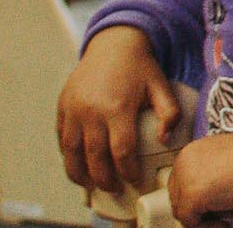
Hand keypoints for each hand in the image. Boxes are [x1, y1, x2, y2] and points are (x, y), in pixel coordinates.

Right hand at [57, 26, 178, 192]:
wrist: (113, 43)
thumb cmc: (141, 67)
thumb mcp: (162, 86)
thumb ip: (170, 113)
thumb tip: (164, 140)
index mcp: (117, 107)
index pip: (121, 150)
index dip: (128, 170)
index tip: (134, 180)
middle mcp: (90, 111)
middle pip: (94, 156)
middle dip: (104, 178)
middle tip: (115, 189)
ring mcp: (73, 109)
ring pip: (72, 151)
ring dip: (80, 172)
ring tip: (92, 184)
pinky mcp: (63, 106)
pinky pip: (62, 137)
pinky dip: (68, 154)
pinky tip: (78, 164)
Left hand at [169, 131, 232, 225]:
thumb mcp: (226, 159)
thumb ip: (210, 171)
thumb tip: (207, 194)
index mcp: (190, 152)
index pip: (180, 183)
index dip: (198, 198)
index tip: (216, 205)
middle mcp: (182, 162)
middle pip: (177, 198)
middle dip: (198, 209)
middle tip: (222, 214)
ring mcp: (185, 179)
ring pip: (182, 211)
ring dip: (203, 219)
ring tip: (226, 217)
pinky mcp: (192, 196)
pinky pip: (190, 222)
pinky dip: (208, 226)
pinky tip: (226, 222)